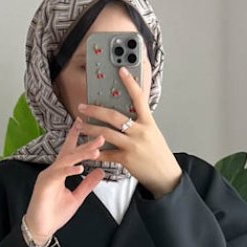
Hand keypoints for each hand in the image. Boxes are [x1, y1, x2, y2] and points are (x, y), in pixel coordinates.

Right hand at [23, 118, 106, 245]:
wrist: (41, 228)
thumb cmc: (54, 213)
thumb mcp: (77, 197)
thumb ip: (87, 184)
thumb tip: (100, 171)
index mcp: (60, 172)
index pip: (70, 152)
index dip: (77, 138)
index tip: (86, 125)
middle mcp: (54, 170)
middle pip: (70, 152)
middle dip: (85, 143)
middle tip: (100, 136)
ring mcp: (48, 176)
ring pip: (66, 160)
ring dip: (81, 155)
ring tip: (96, 151)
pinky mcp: (44, 184)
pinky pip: (58, 174)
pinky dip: (69, 170)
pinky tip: (80, 168)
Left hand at [78, 66, 181, 197]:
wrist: (165, 175)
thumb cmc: (158, 153)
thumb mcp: (153, 132)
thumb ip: (140, 121)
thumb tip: (127, 110)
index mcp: (148, 122)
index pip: (139, 97)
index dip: (130, 83)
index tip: (121, 70)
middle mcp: (140, 132)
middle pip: (114, 116)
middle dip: (95, 110)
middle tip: (83, 107)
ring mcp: (132, 146)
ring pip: (105, 134)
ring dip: (90, 129)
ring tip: (80, 125)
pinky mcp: (126, 159)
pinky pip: (106, 153)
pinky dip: (95, 151)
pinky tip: (87, 148)